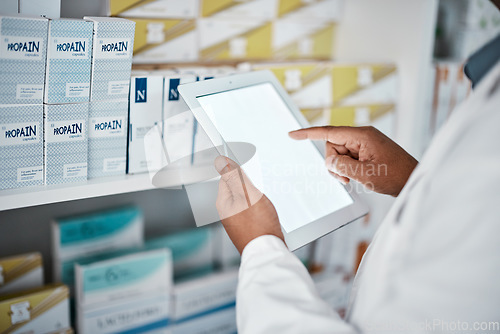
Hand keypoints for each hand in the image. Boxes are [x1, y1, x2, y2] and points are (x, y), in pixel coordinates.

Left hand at [214, 156, 283, 252]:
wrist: (268, 252)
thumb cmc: (259, 225)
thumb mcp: (248, 194)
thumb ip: (235, 177)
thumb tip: (222, 161)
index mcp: (223, 203)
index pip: (227, 178)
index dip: (239, 173)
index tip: (249, 174)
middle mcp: (227, 213)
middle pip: (237, 189)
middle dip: (249, 187)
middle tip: (259, 193)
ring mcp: (236, 222)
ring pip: (246, 201)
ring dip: (256, 199)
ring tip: (264, 206)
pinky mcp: (246, 229)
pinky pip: (252, 213)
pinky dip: (259, 210)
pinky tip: (266, 215)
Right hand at [289, 126, 417, 196]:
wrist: (414, 180)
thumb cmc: (395, 176)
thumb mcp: (365, 174)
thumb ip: (342, 166)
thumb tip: (329, 161)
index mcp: (362, 135)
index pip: (328, 132)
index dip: (308, 134)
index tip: (292, 134)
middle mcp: (362, 136)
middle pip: (332, 146)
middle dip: (334, 164)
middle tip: (347, 179)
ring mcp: (364, 143)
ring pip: (338, 155)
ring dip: (341, 169)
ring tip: (354, 180)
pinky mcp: (366, 151)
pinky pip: (347, 158)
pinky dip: (348, 169)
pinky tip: (357, 177)